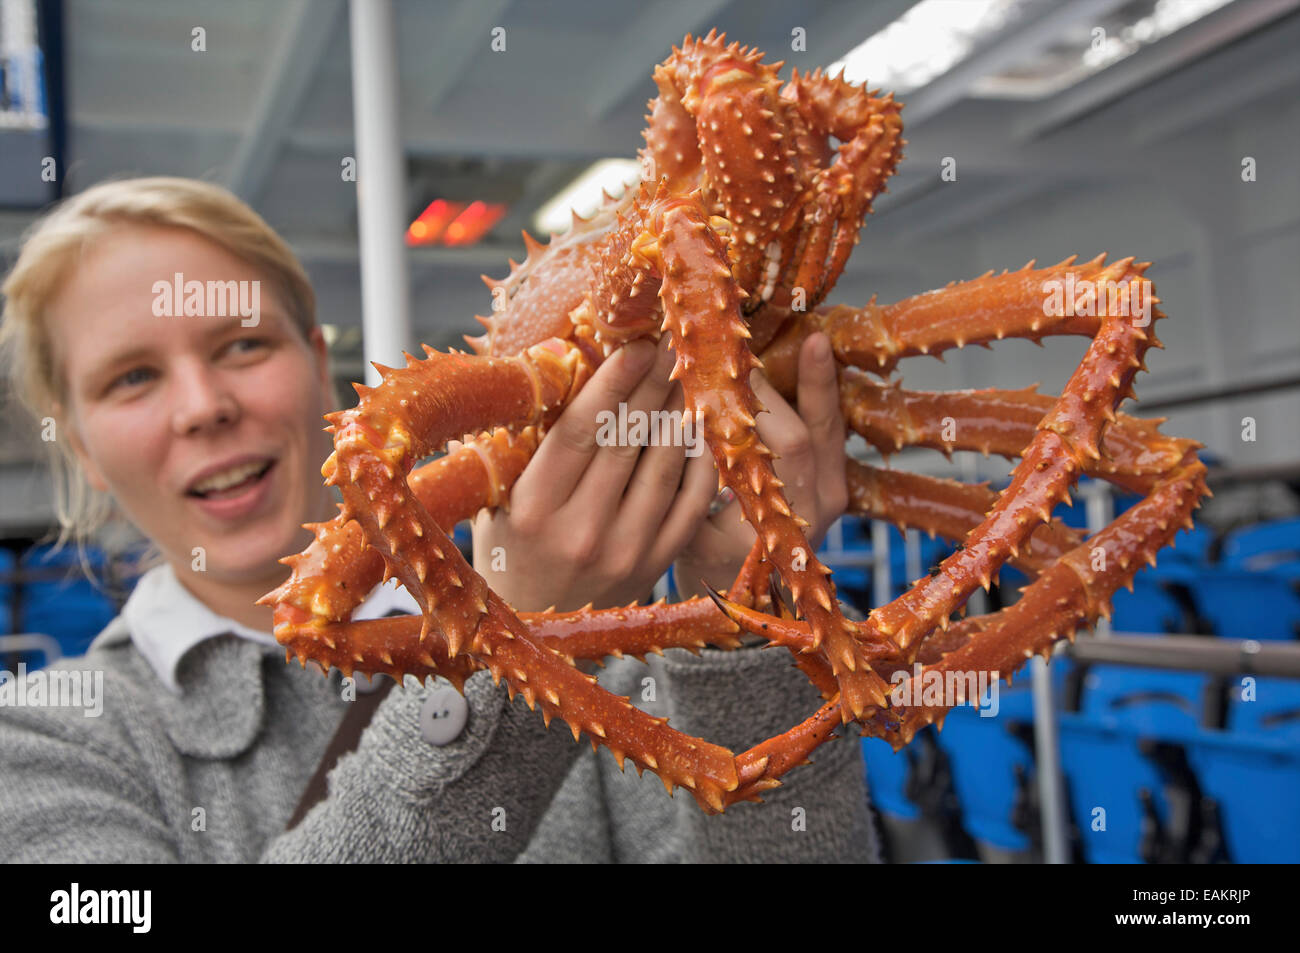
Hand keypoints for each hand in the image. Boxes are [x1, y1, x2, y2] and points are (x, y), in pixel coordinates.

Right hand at [472, 336, 716, 611]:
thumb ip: (519, 444)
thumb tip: (546, 371)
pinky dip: (701, 460)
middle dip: (654, 384)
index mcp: (533, 508)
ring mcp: (625, 551)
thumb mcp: (497, 498)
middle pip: (628, 440)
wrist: (533, 626)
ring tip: (690, 373)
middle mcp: (581, 531)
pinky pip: (691, 502)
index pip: (580, 431)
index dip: (612, 384)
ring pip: (665, 466)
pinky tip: (703, 426)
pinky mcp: (656, 565)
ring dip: (681, 413)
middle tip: (673, 342)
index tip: (636, 345)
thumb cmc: (509, 548)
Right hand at [672, 332, 848, 600]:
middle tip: (740, 347)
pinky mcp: (837, 481)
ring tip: (810, 335)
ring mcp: (836, 493)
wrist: (751, 602)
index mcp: (786, 523)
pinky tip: (813, 353)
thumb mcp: (693, 536)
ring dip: (817, 381)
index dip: (751, 407)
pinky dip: (819, 394)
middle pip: (807, 432)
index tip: (719, 371)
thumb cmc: (710, 570)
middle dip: (774, 385)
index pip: (780, 449)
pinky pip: (831, 430)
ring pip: (829, 426)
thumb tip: (680, 420)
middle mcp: (821, 506)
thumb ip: (691, 485)